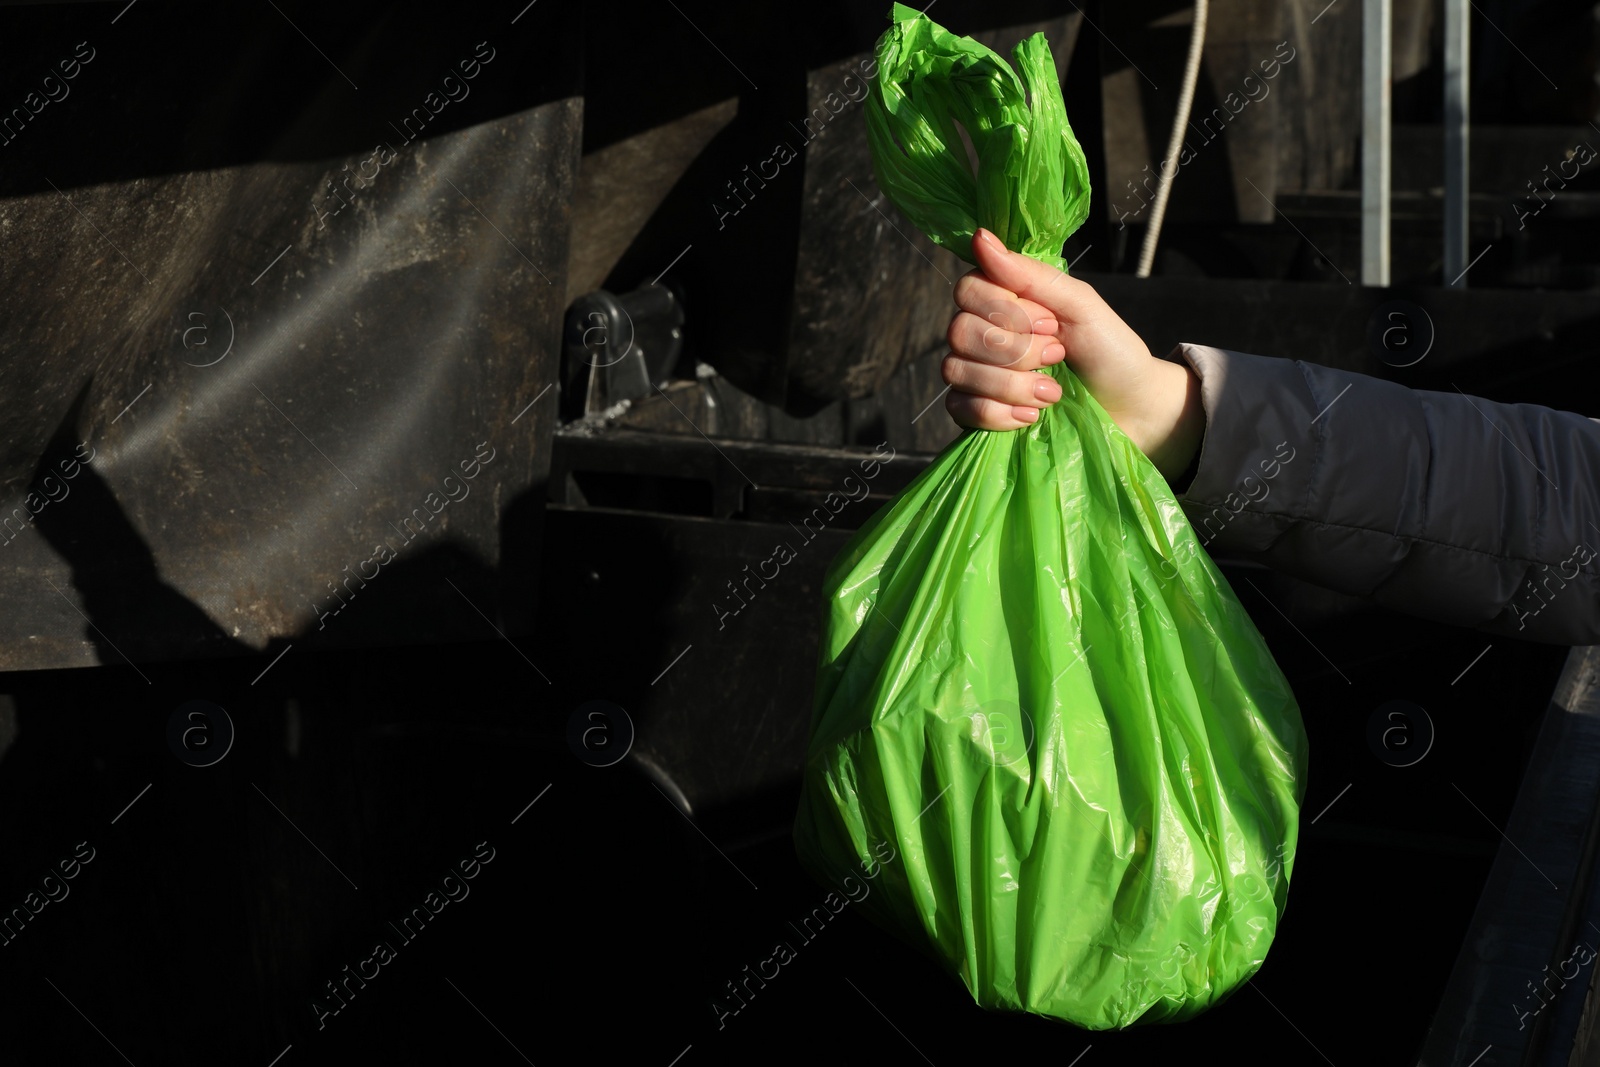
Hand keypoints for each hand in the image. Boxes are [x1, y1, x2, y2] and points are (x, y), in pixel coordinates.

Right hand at [942, 228, 1205, 481]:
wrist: (1129, 406)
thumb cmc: (1109, 350)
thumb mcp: (1080, 305)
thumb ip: (1032, 275)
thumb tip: (981, 238)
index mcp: (1003, 300)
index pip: (967, 290)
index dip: (1005, 310)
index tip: (1050, 323)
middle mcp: (981, 333)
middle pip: (959, 331)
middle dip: (1014, 350)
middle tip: (1057, 356)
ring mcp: (975, 374)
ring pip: (957, 370)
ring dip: (1011, 385)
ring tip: (1052, 392)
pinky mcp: (977, 412)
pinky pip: (959, 408)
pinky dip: (997, 414)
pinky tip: (1031, 416)